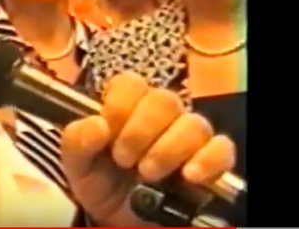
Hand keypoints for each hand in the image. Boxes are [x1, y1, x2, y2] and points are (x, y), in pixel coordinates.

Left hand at [60, 72, 235, 225]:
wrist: (117, 219)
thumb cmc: (99, 181)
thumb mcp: (76, 164)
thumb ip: (77, 140)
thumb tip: (98, 124)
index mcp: (127, 106)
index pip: (131, 83)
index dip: (120, 104)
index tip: (109, 131)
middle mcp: (162, 116)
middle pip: (164, 100)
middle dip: (140, 130)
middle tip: (124, 159)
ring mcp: (188, 136)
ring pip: (193, 124)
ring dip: (168, 149)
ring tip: (148, 173)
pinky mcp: (210, 161)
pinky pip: (222, 149)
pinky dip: (207, 160)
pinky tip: (189, 175)